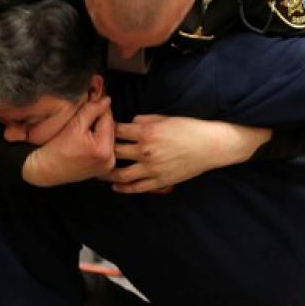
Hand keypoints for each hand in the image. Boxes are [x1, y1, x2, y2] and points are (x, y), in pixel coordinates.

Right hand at [22, 97, 114, 186]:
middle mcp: (109, 160)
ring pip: (109, 138)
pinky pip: (106, 148)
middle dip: (101, 119)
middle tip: (88, 111)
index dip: (101, 107)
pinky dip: (99, 140)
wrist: (46, 170)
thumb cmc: (55, 149)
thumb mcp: (74, 125)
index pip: (108, 119)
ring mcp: (107, 166)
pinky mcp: (104, 169)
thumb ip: (91, 110)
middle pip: (111, 129)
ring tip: (85, 126)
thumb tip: (106, 100)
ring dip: (101, 129)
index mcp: (103, 150)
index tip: (95, 98)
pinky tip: (87, 138)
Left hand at [109, 115, 270, 193]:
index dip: (106, 128)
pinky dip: (123, 187)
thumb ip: (145, 119)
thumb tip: (130, 122)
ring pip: (121, 173)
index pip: (117, 130)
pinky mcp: (159, 181)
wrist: (210, 146)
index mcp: (146, 131)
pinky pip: (136, 187)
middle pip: (115, 151)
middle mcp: (145, 150)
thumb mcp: (165, 117)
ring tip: (99, 172)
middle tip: (94, 151)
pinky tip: (116, 185)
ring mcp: (151, 168)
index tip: (100, 130)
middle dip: (103, 150)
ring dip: (108, 172)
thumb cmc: (190, 128)